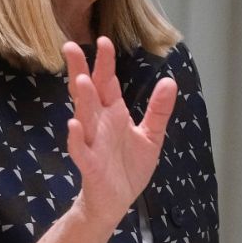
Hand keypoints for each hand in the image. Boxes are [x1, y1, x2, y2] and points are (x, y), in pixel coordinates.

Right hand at [62, 38, 176, 224]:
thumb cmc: (128, 167)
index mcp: (113, 113)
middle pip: (88, 92)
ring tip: (82, 80)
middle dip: (81, 70)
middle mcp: (99, 123)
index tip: (103, 40)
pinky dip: (75, 137)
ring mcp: (92, 142)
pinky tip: (73, 125)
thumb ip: (158, 110)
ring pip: (84, 116)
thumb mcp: (151, 136)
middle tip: (71, 46)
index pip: (107, 82)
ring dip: (83, 99)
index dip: (104, 62)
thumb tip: (170, 81)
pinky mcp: (89, 164)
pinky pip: (80, 149)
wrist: (116, 201)